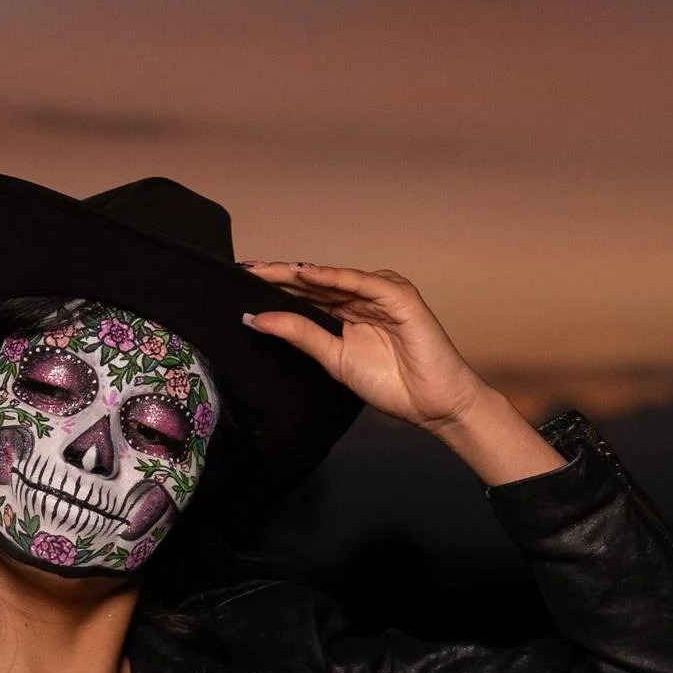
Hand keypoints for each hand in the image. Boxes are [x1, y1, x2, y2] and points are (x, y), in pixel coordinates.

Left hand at [241, 260, 561, 483]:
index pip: (304, 295)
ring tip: (263, 270)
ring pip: (333, 278)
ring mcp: (380, 293)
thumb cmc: (392, 383)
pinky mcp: (399, 296)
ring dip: (298, 273)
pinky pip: (361, 283)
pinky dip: (334, 278)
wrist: (434, 403)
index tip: (239, 285)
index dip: (273, 289)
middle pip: (313, 283)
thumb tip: (258, 320)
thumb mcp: (334, 360)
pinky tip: (306, 275)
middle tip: (242, 269)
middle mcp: (361, 296)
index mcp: (346, 312)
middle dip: (278, 276)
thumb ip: (301, 337)